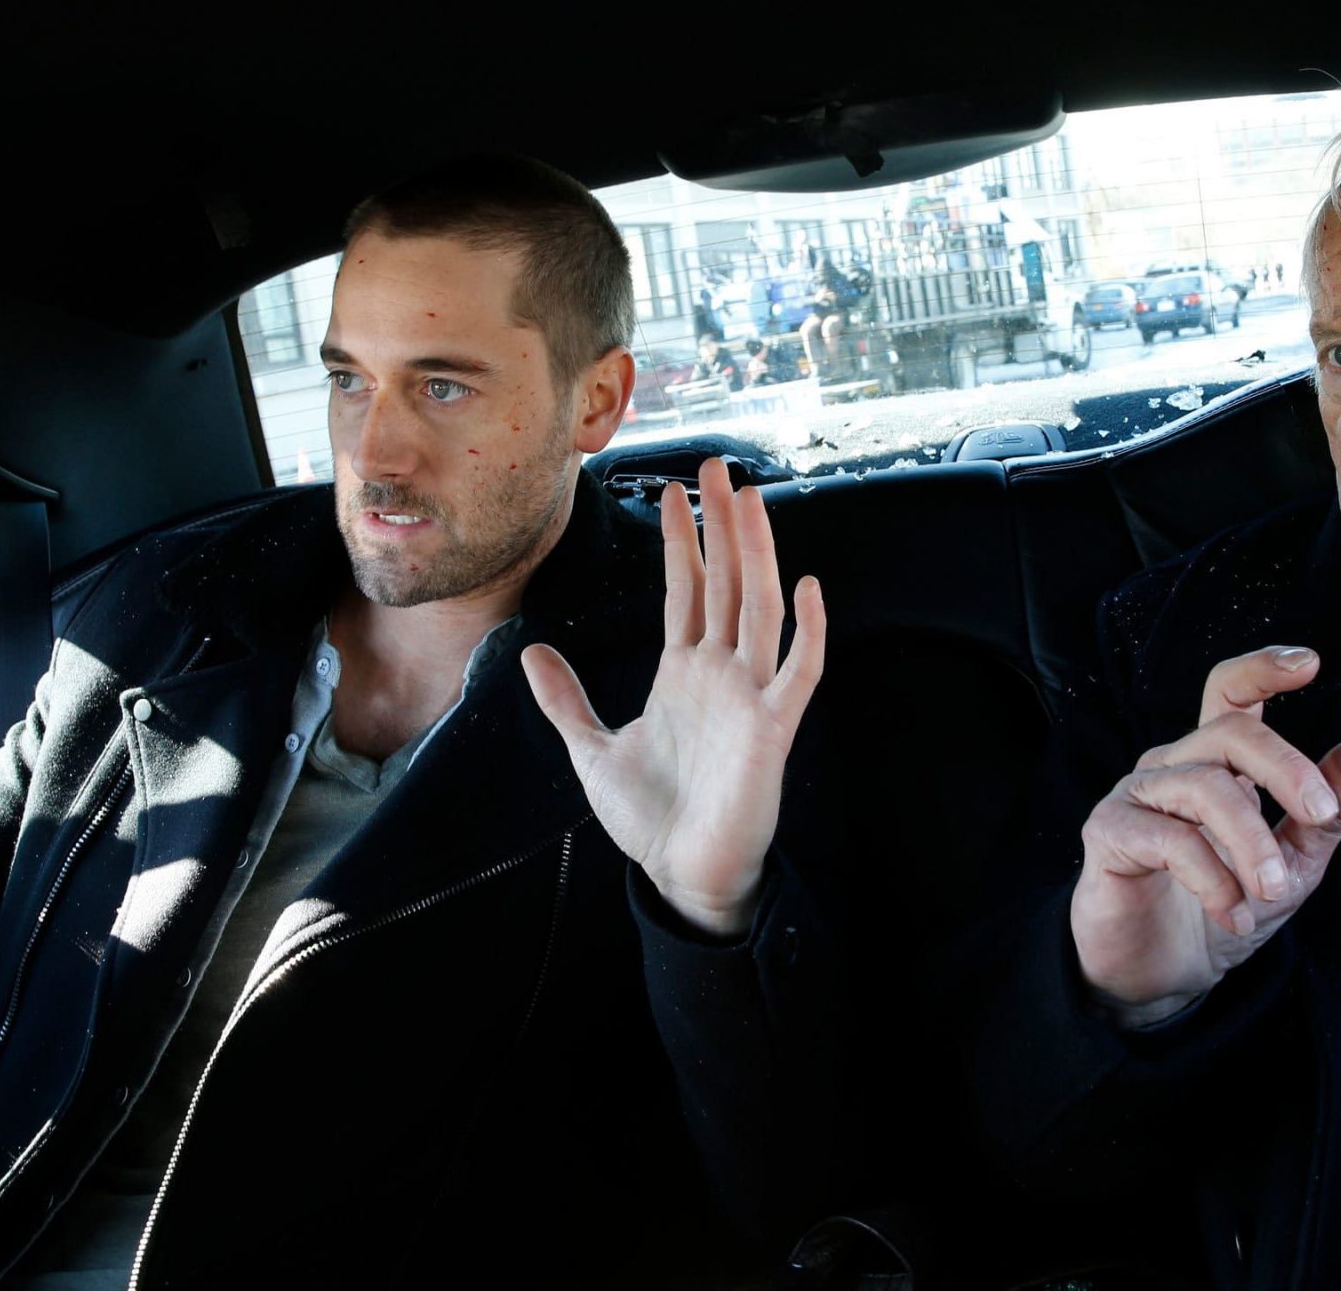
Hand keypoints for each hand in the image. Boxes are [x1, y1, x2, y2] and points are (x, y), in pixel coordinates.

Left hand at [523, 458, 824, 937]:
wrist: (681, 874)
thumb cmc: (648, 819)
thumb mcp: (591, 749)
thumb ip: (566, 700)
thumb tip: (532, 651)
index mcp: (682, 672)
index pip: (684, 590)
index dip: (680, 541)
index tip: (672, 490)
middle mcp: (720, 672)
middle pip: (724, 582)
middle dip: (719, 525)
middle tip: (715, 465)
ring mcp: (749, 695)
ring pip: (758, 608)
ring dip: (756, 554)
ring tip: (750, 500)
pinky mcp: (773, 727)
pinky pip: (798, 670)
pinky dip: (807, 630)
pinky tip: (807, 586)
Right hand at [1070, 647, 1340, 1027]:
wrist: (1163, 977)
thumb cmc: (1224, 909)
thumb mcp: (1295, 865)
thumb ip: (1328, 813)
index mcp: (1215, 763)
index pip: (1231, 693)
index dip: (1263, 669)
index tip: (1309, 663)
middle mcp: (1173, 766)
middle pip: (1229, 732)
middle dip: (1285, 766)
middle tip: (1320, 812)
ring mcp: (1137, 795)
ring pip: (1205, 787)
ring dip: (1251, 840)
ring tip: (1273, 890)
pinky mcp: (1109, 833)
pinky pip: (1170, 839)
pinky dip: (1213, 878)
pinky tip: (1234, 915)